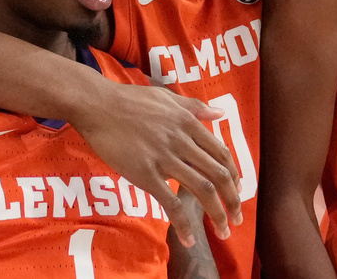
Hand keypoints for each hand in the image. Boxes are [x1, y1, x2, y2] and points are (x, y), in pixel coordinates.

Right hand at [69, 83, 241, 247]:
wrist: (98, 106)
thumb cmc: (130, 100)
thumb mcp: (167, 97)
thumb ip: (195, 107)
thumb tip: (220, 114)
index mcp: (188, 123)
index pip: (221, 153)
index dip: (233, 175)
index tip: (237, 190)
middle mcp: (182, 141)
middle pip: (218, 175)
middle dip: (233, 200)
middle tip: (238, 218)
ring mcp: (165, 159)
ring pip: (202, 190)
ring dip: (217, 214)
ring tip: (223, 231)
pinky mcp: (146, 174)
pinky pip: (170, 203)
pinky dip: (184, 223)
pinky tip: (189, 238)